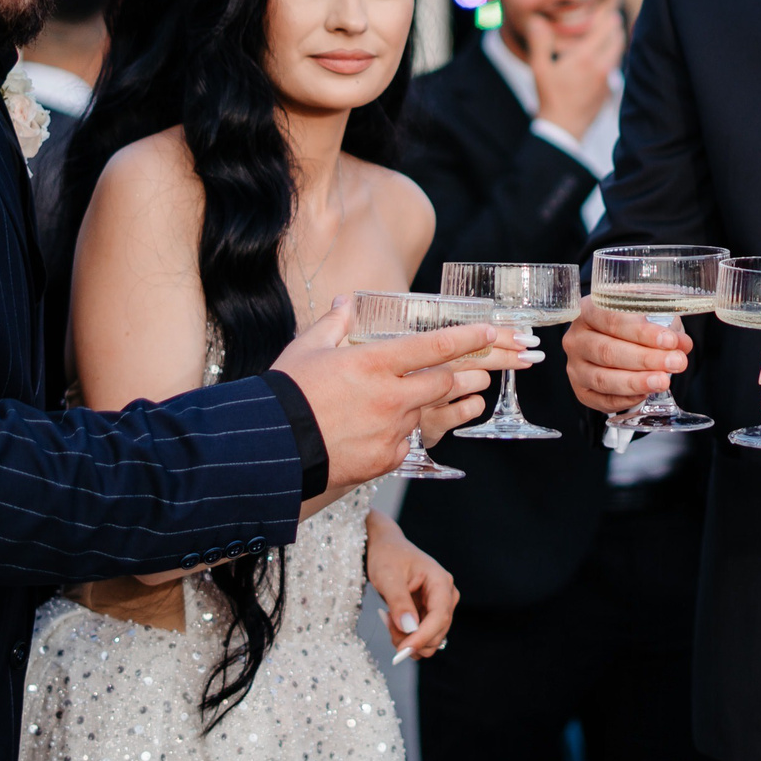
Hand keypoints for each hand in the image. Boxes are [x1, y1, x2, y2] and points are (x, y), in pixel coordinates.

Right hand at [270, 298, 497, 489]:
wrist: (271, 450)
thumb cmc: (286, 394)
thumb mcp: (307, 348)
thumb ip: (335, 323)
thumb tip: (345, 302)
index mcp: (375, 362)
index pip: (436, 346)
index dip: (468, 337)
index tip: (489, 332)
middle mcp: (390, 395)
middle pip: (444, 382)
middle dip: (459, 375)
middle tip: (467, 372)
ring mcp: (391, 429)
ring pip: (424, 412)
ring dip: (425, 405)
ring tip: (410, 403)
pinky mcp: (386, 458)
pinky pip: (405, 443)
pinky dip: (399, 435)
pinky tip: (379, 431)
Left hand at [365, 509, 457, 661]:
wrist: (386, 549)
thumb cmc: (387, 556)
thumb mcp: (387, 576)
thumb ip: (399, 602)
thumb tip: (409, 628)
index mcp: (440, 581)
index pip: (440, 616)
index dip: (423, 636)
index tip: (402, 650)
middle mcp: (446, 595)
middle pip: (438, 632)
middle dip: (411, 638)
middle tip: (387, 626)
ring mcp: (439, 606)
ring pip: (430, 639)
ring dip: (407, 639)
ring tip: (389, 620)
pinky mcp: (430, 614)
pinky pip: (422, 636)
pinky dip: (406, 636)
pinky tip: (393, 622)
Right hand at [523, 8, 623, 139]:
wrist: (564, 128)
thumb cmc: (550, 97)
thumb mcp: (539, 68)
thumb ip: (540, 42)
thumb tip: (536, 20)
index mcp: (585, 57)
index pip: (604, 29)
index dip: (608, 18)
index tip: (608, 10)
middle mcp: (602, 66)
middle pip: (618, 39)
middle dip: (616, 28)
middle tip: (613, 18)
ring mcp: (608, 79)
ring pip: (619, 53)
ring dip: (617, 42)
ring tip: (612, 34)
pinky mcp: (610, 90)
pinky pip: (616, 67)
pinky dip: (614, 57)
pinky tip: (607, 57)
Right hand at [563, 297, 691, 414]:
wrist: (613, 339)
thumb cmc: (630, 322)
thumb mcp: (645, 311)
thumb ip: (663, 323)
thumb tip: (682, 344)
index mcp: (587, 310)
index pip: (613, 320)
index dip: (642, 332)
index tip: (670, 340)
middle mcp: (576, 339)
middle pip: (608, 351)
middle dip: (646, 359)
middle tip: (676, 362)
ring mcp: (575, 367)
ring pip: (603, 379)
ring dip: (637, 382)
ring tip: (664, 381)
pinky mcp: (581, 391)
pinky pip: (602, 400)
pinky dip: (626, 398)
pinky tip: (646, 393)